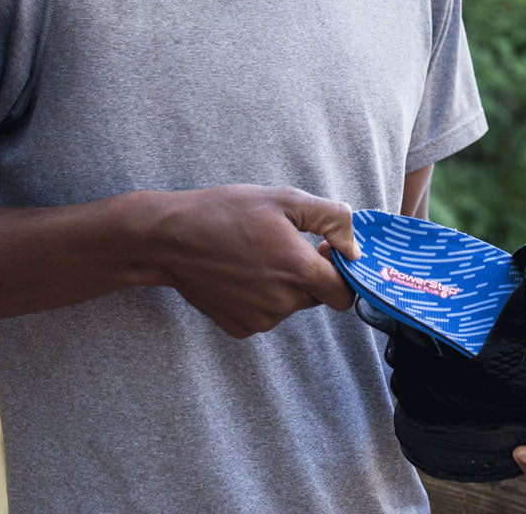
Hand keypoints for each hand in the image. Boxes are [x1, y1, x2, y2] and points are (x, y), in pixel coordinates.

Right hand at [153, 184, 358, 337]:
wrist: (170, 238)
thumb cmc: (225, 212)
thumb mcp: (284, 199)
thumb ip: (331, 219)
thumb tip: (354, 246)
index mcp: (299, 271)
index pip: (345, 293)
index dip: (339, 270)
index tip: (321, 249)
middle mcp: (283, 302)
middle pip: (315, 296)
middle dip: (307, 273)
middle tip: (281, 243)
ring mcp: (259, 319)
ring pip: (288, 304)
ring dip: (281, 284)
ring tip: (252, 254)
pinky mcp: (238, 327)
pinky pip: (263, 314)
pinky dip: (258, 297)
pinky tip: (237, 272)